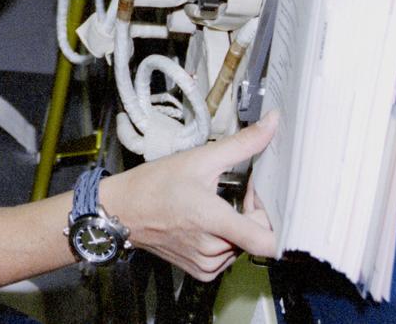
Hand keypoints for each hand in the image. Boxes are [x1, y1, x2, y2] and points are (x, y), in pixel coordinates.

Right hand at [102, 112, 278, 280]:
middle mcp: (212, 249)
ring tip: (218, 204)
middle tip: (236, 191)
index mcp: (214, 221)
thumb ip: (242, 144)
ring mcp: (207, 264)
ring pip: (243, 246)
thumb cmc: (154, 185)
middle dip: (253, 212)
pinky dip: (226, 238)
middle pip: (257, 237)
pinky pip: (228, 256)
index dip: (273, 217)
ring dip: (239, 225)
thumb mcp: (200, 158)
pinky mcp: (201, 271)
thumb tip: (270, 124)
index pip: (267, 242)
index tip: (259, 196)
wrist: (122, 209)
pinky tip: (209, 221)